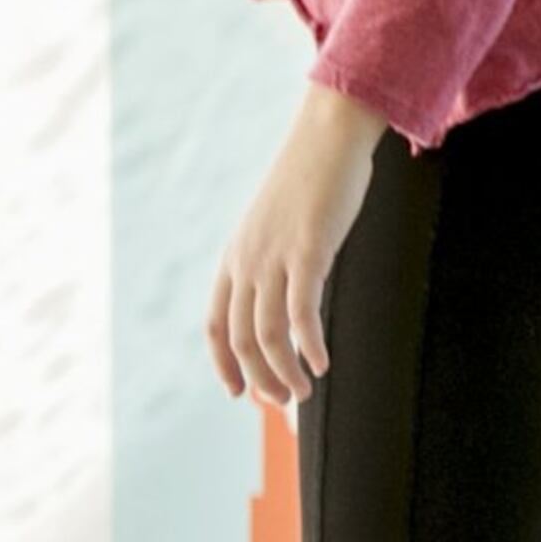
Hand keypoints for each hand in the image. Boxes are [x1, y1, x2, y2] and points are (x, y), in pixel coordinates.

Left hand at [209, 85, 386, 404]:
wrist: (325, 139)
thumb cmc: (309, 185)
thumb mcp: (280, 230)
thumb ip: (277, 263)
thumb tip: (288, 292)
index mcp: (234, 260)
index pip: (215, 325)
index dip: (223, 363)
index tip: (238, 393)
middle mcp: (245, 263)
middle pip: (239, 338)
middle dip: (260, 377)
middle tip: (285, 402)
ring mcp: (273, 258)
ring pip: (265, 333)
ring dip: (283, 371)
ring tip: (305, 393)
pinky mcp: (307, 252)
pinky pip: (300, 310)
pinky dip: (307, 343)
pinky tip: (322, 364)